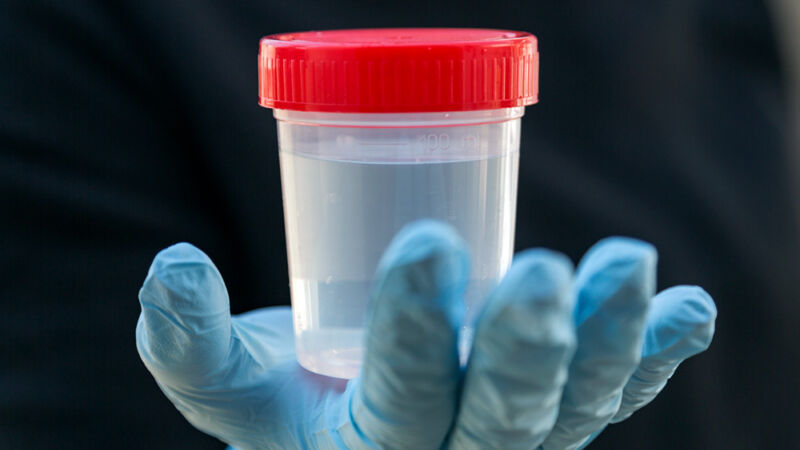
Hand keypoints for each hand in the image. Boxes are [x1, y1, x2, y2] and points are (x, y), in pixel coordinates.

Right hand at [136, 220, 715, 448]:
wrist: (351, 433)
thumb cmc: (287, 404)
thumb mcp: (228, 388)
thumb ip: (191, 340)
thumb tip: (171, 265)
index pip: (402, 398)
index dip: (413, 329)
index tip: (424, 246)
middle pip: (505, 413)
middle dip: (525, 345)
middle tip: (546, 272)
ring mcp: (517, 439)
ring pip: (575, 403)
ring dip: (610, 339)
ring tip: (633, 266)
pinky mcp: (555, 413)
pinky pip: (614, 396)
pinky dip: (652, 357)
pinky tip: (686, 311)